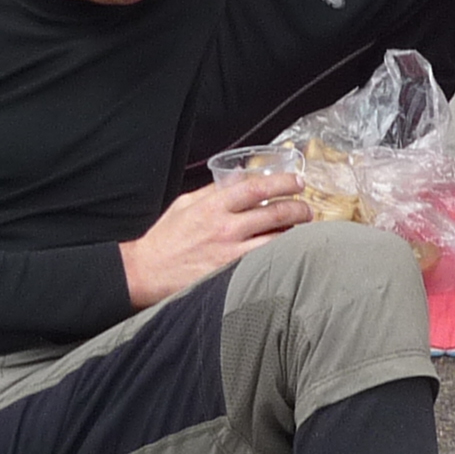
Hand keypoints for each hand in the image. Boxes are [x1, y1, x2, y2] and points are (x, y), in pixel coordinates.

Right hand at [120, 173, 312, 307]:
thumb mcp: (185, 205)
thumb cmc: (165, 240)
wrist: (147, 273)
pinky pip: (265, 261)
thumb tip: (236, 179)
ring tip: (303, 229)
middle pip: (275, 213)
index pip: (257, 188)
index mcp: (213, 207)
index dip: (283, 182)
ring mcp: (231, 254)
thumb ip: (212, 191)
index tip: (297, 181)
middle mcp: (225, 229)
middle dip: (298, 208)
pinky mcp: (232, 274)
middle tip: (307, 207)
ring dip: (295, 232)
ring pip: (276, 239)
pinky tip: (288, 251)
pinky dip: (280, 254)